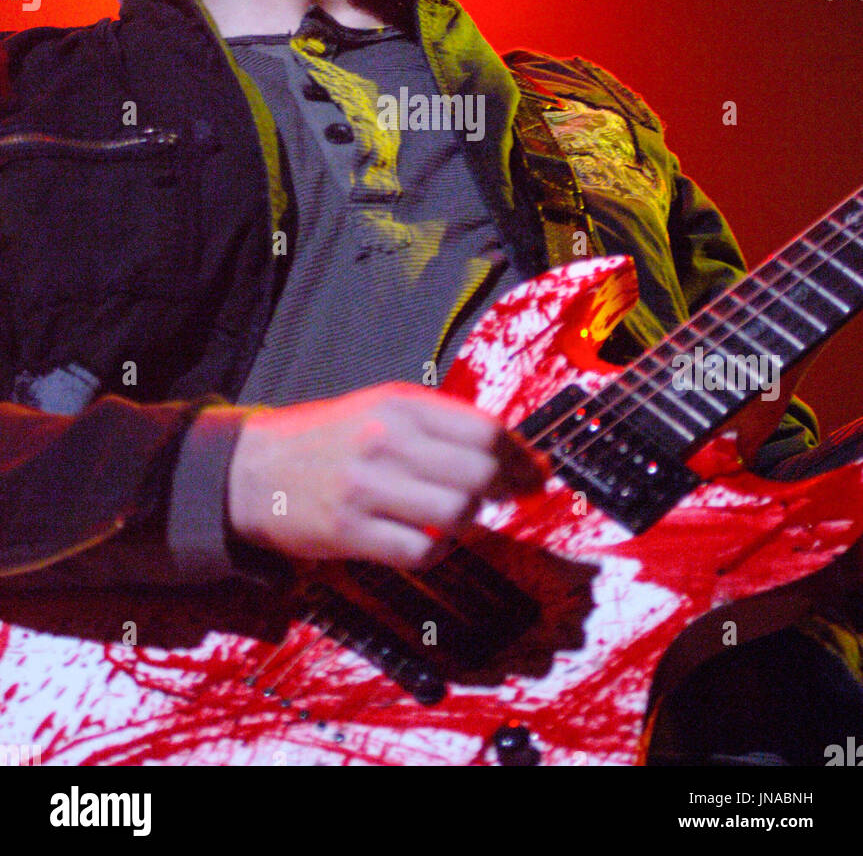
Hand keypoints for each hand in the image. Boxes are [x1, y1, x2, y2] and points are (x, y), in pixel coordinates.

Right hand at [227, 383, 547, 570]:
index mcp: (399, 403)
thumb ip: (440, 425)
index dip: (521, 455)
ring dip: (469, 520)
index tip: (536, 472)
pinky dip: (437, 551)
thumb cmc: (327, 438)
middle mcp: (386, 440)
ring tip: (456, 515)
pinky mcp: (350, 530)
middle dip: (503, 490)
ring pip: (458, 512)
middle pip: (480, 473)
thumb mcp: (380, 409)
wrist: (250, 468)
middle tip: (503, 497)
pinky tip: (429, 541)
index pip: (486, 428)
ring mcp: (367, 486)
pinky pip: (422, 551)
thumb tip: (514, 452)